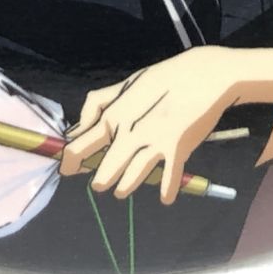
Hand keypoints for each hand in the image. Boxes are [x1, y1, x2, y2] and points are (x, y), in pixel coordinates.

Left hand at [59, 46, 244, 204]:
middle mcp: (130, 132)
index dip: (71, 161)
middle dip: (100, 179)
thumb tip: (80, 126)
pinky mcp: (177, 150)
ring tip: (121, 191)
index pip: (81, 144)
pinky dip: (167, 190)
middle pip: (106, 169)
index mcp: (115, 115)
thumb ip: (100, 103)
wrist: (203, 76)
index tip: (68, 169)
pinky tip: (164, 198)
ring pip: (132, 178)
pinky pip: (168, 178)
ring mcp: (154, 143)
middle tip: (99, 185)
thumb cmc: (163, 78)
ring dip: (126, 187)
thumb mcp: (127, 84)